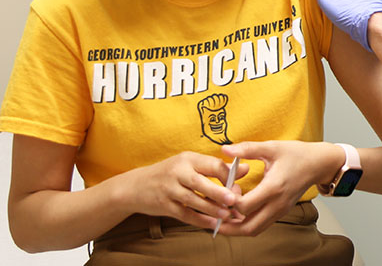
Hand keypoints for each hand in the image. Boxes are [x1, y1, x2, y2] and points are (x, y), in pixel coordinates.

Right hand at [119, 152, 242, 228]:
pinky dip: (199, 220)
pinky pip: (184, 214)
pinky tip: (212, 224)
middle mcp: (177, 172)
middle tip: (235, 200)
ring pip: (193, 200)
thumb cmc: (170, 173)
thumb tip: (245, 169)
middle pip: (201, 182)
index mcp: (188, 158)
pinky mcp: (164, 205)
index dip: (228, 174)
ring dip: (212, 209)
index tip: (239, 183)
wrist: (135, 186)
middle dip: (219, 192)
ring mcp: (169, 189)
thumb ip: (216, 168)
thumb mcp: (190, 164)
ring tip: (227, 214)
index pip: (211, 164)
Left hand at [217, 141, 343, 235]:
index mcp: (273, 187)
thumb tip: (225, 149)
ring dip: (237, 228)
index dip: (229, 202)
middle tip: (213, 217)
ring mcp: (280, 210)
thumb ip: (247, 149)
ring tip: (223, 218)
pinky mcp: (281, 212)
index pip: (245, 206)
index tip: (223, 190)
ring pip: (254, 230)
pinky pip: (261, 225)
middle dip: (228, 226)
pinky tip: (238, 214)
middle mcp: (277, 204)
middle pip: (248, 228)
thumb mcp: (272, 147)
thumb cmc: (297, 154)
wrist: (319, 164)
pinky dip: (247, 225)